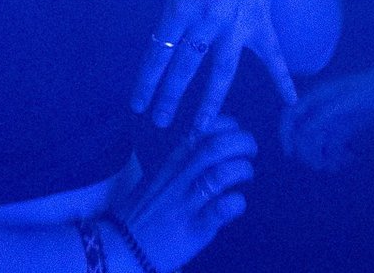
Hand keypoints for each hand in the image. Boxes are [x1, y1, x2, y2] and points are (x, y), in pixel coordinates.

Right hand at [110, 117, 256, 271]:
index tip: (236, 133)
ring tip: (246, 176)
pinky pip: (220, 210)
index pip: (202, 131)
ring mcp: (186, 202)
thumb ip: (183, 162)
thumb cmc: (145, 210)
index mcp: (172, 162)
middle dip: (242, 143)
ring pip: (219, 175)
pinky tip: (236, 203)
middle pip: (215, 148)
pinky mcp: (194, 228)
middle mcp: (179, 177)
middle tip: (251, 152)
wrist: (122, 245)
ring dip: (241, 170)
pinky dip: (236, 203)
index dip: (227, 126)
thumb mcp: (159, 178)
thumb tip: (214, 149)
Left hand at [133, 0, 299, 130]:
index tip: (137, 106)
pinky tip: (290, 100)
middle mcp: (205, 15)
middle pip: (184, 66)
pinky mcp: (259, 18)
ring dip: (208, 102)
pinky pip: (272, 54)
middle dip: (170, 97)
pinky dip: (282, 78)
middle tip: (159, 123)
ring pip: (220, 70)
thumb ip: (177, 20)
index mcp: (179, 5)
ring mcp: (235, 19)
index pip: (158, 52)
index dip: (146, 81)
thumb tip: (164, 54)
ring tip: (199, 129)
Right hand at [280, 62, 373, 172]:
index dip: (286, 135)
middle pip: (302, 135)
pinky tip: (352, 158)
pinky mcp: (347, 129)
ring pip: (319, 144)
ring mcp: (334, 121)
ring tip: (340, 165)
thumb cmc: (373, 90)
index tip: (291, 155)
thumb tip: (304, 132)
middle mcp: (321, 110)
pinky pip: (334, 147)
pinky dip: (339, 156)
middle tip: (323, 165)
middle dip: (309, 152)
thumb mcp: (349, 102)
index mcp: (317, 99)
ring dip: (325, 157)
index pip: (290, 116)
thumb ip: (325, 115)